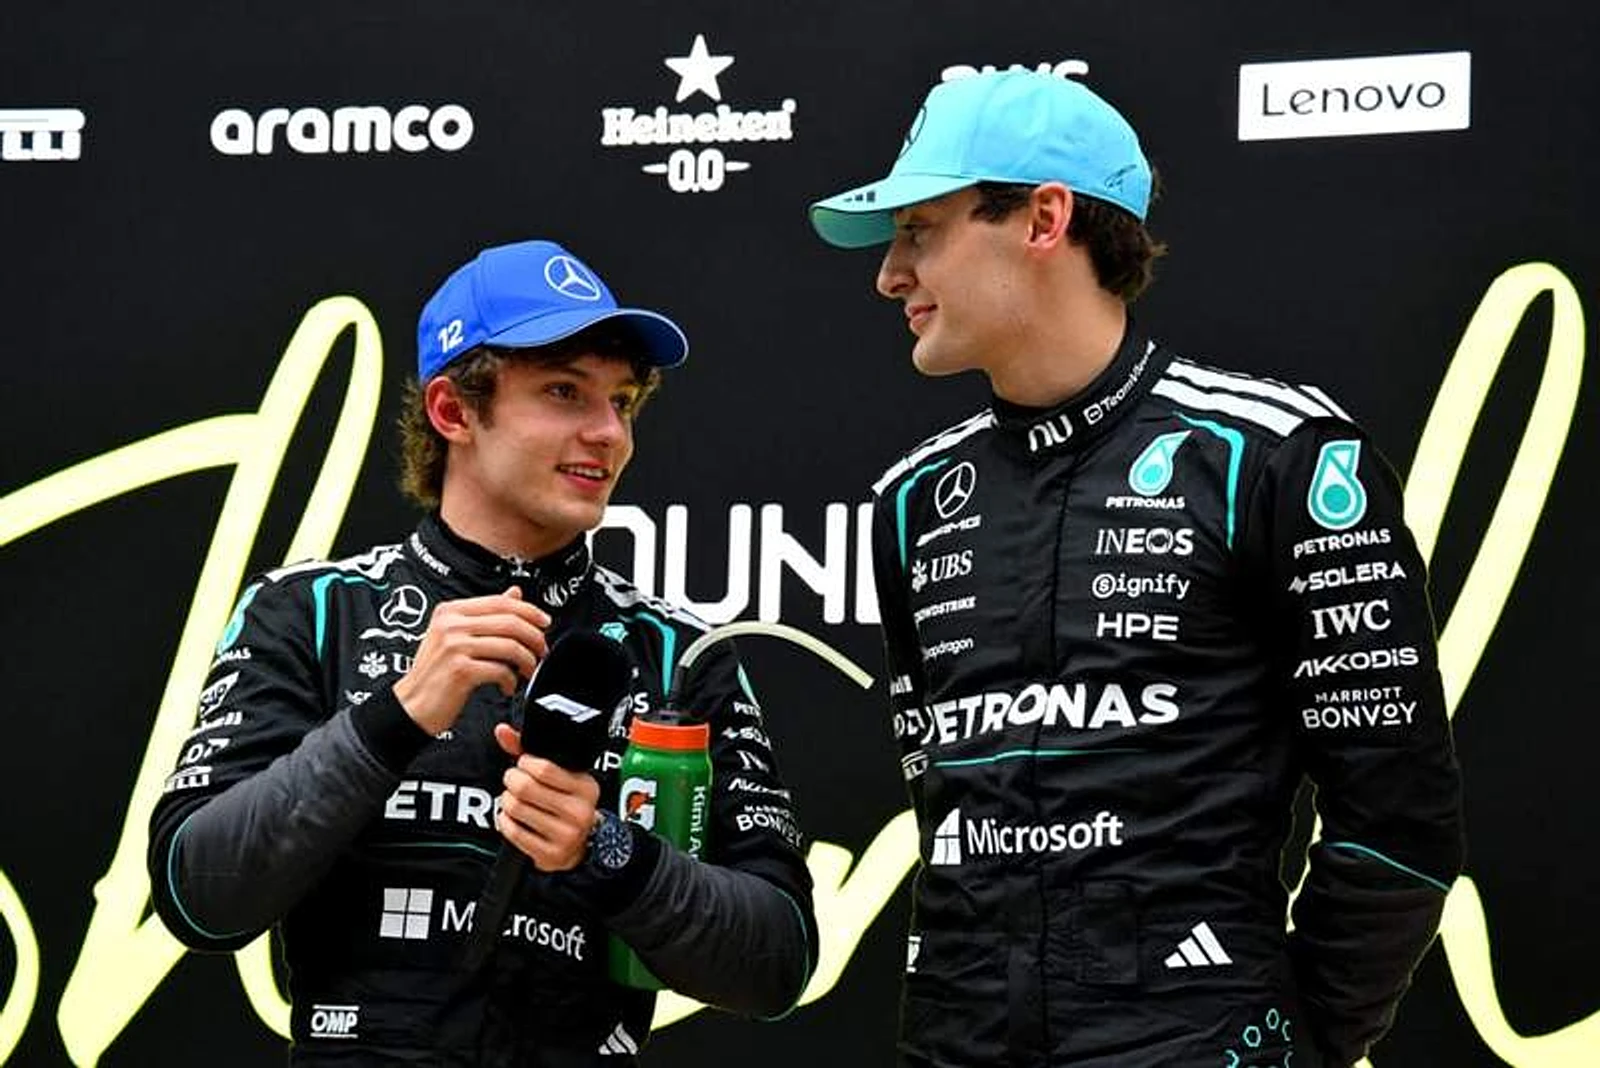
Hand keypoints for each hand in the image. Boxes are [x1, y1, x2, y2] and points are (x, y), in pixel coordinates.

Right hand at [392, 586, 549, 735]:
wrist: (411, 704)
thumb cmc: (435, 673)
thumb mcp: (455, 636)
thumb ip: (485, 615)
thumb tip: (515, 593)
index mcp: (451, 611)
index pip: (501, 602)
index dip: (530, 611)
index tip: (545, 623)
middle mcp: (451, 625)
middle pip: (510, 622)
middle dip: (534, 637)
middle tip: (542, 651)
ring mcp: (454, 647)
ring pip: (509, 646)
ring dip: (527, 661)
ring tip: (527, 671)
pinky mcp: (460, 670)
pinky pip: (501, 670)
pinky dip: (511, 680)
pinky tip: (507, 686)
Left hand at [492, 722, 600, 871]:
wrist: (580, 844)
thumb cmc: (567, 804)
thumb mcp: (560, 776)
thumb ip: (530, 751)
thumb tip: (502, 731)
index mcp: (585, 787)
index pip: (545, 768)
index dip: (525, 762)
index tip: (523, 763)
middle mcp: (579, 811)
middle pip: (526, 787)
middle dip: (511, 780)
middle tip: (514, 781)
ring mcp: (565, 835)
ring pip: (515, 808)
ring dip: (506, 800)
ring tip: (514, 799)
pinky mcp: (549, 853)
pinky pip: (512, 831)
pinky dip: (505, 821)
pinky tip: (512, 817)